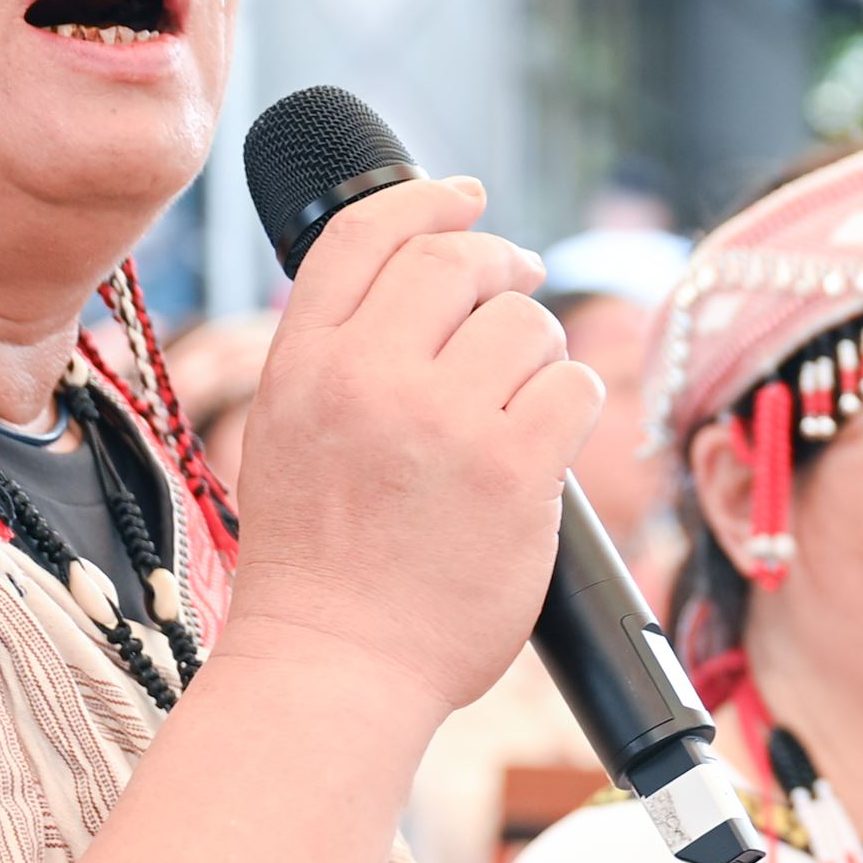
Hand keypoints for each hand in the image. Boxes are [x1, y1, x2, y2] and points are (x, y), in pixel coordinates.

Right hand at [223, 175, 602, 711]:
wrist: (337, 664)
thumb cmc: (321, 563)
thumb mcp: (288, 434)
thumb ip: (339, 356)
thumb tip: (424, 278)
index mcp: (303, 363)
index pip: (365, 235)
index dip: (426, 200)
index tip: (467, 197)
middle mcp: (367, 378)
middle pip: (456, 263)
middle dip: (501, 266)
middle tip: (520, 285)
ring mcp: (443, 422)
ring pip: (527, 324)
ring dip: (538, 352)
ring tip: (520, 400)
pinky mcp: (513, 470)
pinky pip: (574, 387)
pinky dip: (573, 404)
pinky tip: (548, 441)